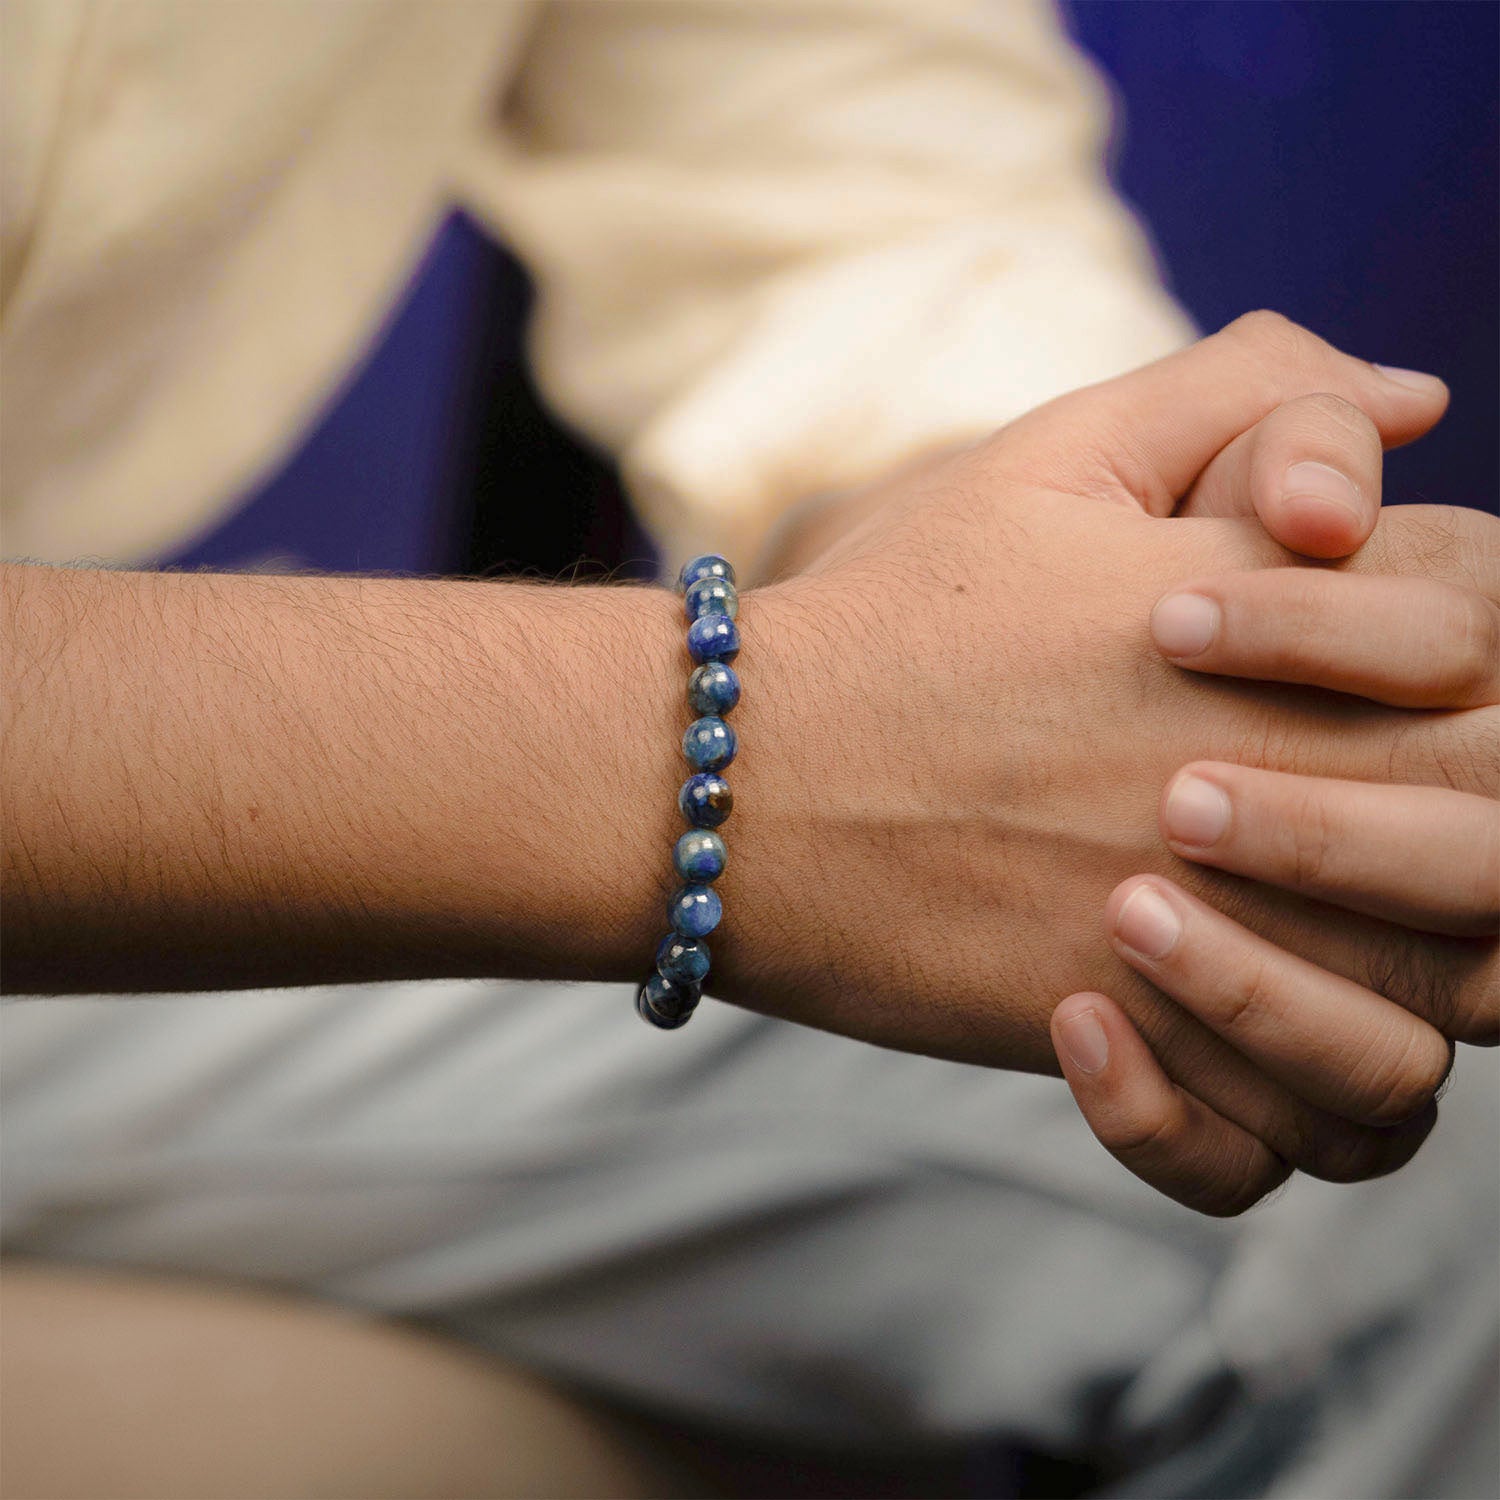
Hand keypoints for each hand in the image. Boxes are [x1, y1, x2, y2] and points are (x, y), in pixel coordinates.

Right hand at [721, 314, 1485, 1199]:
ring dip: (1387, 1005)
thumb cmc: (901, 613)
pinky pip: (1280, 1143)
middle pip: (1491, 858)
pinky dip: (1265, 1119)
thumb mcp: (1060, 460)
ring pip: (1420, 1035)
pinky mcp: (1124, 1042)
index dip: (1487, 697)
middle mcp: (1266, 790)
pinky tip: (1181, 1048)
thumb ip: (1249, 395)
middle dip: (1462, 858)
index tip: (1399, 713)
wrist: (739, 770)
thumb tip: (1425, 395)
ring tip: (1291, 963)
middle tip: (1350, 850)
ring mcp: (1201, 933)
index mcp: (1280, 641)